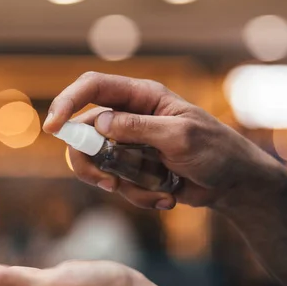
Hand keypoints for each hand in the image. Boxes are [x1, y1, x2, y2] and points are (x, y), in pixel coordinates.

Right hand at [43, 71, 280, 208]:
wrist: (233, 185)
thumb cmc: (216, 151)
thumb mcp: (181, 137)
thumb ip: (139, 128)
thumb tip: (100, 123)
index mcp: (142, 97)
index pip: (93, 88)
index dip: (68, 102)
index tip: (53, 127)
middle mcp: (129, 117)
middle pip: (84, 131)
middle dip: (90, 160)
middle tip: (107, 182)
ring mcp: (128, 144)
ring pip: (95, 161)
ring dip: (119, 183)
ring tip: (153, 192)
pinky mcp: (132, 168)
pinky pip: (115, 182)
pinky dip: (136, 195)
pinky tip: (165, 198)